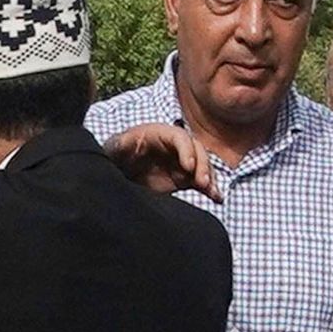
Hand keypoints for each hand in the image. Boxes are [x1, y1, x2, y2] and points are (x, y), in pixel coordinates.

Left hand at [101, 123, 222, 198]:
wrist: (117, 171)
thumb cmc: (115, 155)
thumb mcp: (115, 148)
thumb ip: (119, 145)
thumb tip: (121, 143)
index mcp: (158, 134)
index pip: (179, 136)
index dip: (186, 149)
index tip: (188, 167)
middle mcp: (174, 146)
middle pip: (196, 149)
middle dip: (202, 165)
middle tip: (203, 183)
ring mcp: (180, 162)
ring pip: (201, 165)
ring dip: (209, 177)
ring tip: (213, 192)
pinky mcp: (183, 178)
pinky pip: (200, 181)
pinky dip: (210, 189)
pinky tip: (217, 197)